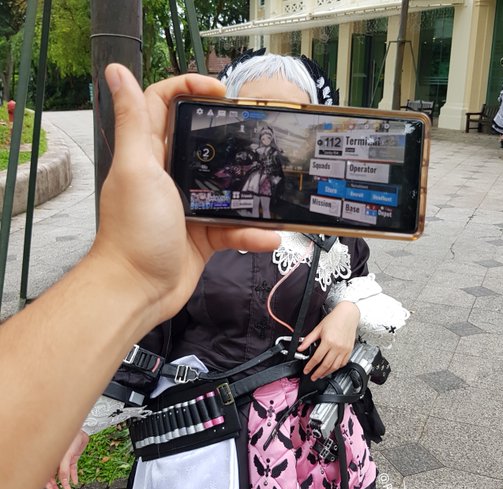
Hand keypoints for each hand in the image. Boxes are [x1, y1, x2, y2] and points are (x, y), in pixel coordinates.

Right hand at [45, 430, 88, 488]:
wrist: (82, 431)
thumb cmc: (71, 439)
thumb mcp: (66, 456)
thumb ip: (64, 468)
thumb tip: (63, 481)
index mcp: (51, 458)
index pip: (47, 473)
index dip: (48, 483)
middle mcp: (57, 460)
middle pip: (54, 476)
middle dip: (55, 485)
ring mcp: (65, 460)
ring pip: (63, 474)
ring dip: (65, 482)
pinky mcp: (73, 459)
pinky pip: (72, 469)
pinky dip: (73, 476)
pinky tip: (75, 482)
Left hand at [92, 65, 279, 326]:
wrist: (138, 290)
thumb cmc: (134, 232)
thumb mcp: (137, 170)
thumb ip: (133, 122)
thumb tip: (116, 72)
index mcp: (147, 155)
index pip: (162, 105)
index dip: (187, 88)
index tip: (218, 91)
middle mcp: (166, 177)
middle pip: (200, 143)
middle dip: (227, 137)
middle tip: (254, 133)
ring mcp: (186, 208)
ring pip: (224, 189)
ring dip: (248, 192)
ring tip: (272, 186)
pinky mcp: (202, 237)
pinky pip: (233, 229)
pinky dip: (250, 233)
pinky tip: (268, 235)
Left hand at [298, 301, 359, 380]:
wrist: (348, 314)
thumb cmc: (334, 319)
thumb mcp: (318, 328)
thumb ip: (308, 339)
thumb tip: (300, 347)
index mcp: (328, 341)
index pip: (317, 358)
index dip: (310, 366)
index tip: (306, 370)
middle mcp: (337, 347)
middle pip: (326, 365)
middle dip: (318, 373)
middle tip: (313, 377)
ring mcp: (344, 349)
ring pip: (335, 366)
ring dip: (327, 373)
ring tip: (321, 375)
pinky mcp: (349, 350)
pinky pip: (343, 363)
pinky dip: (337, 368)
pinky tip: (332, 369)